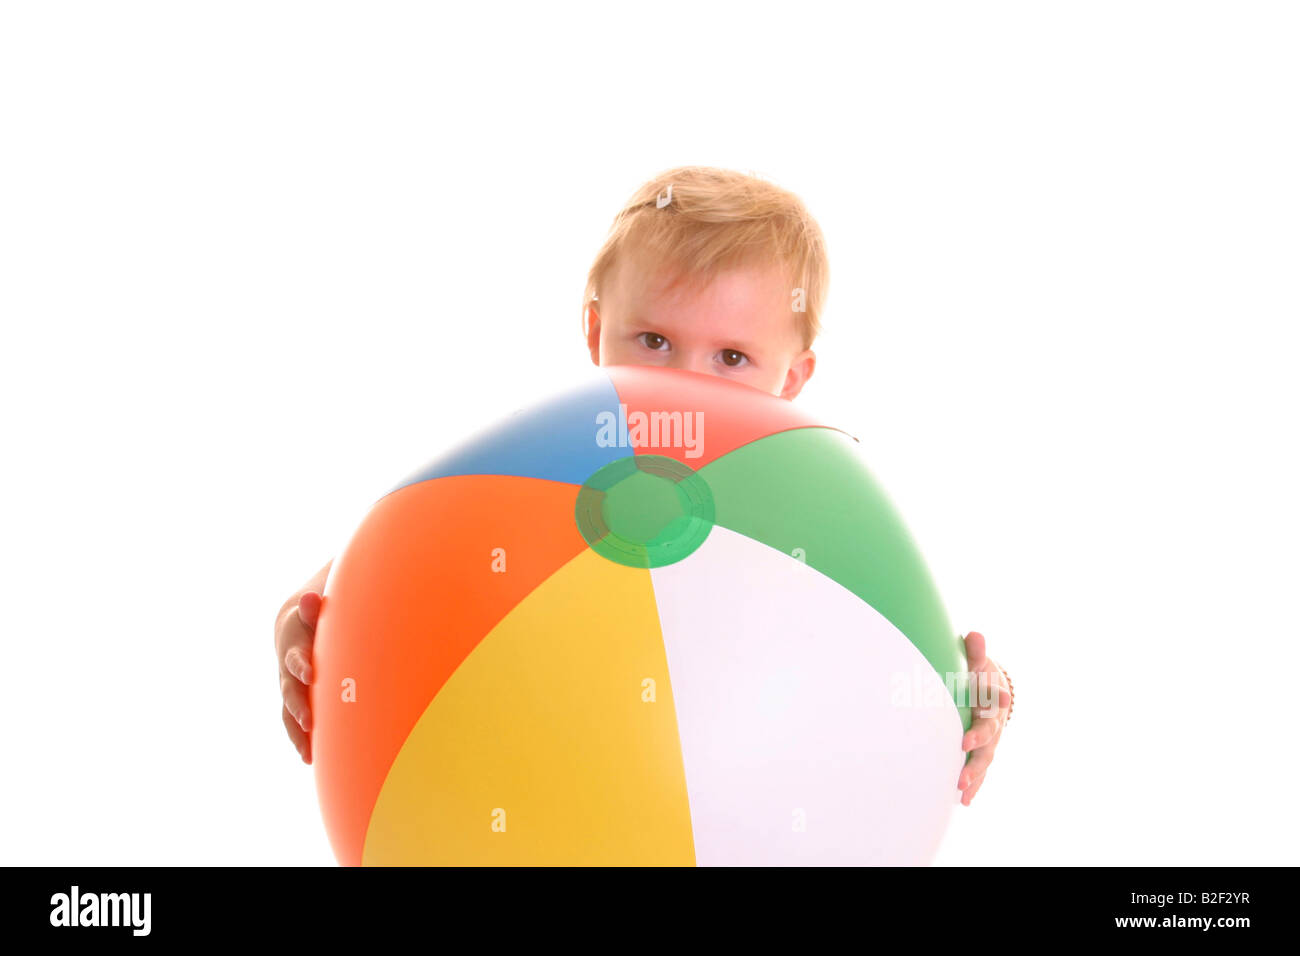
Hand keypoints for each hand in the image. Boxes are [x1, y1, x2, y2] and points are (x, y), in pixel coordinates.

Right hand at [275, 590, 319, 763]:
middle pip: (289, 692)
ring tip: (308, 754)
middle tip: (308, 721)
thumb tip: (311, 596)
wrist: (293, 630)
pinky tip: (311, 758)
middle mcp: (287, 673)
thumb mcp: (313, 610)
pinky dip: (301, 739)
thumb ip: (313, 607)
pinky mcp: (294, 701)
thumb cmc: (312, 620)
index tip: (310, 674)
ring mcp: (288, 689)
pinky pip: (293, 723)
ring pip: (288, 713)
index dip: (301, 665)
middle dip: (298, 706)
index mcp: (294, 648)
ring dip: (297, 732)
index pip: (295, 658)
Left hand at [958, 630, 1009, 805]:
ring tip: (961, 787)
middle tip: (965, 747)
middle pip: (990, 732)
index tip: (998, 698)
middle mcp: (995, 721)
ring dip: (974, 771)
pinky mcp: (984, 752)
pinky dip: (975, 784)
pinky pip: (981, 770)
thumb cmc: (978, 675)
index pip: (994, 696)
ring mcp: (991, 740)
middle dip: (979, 741)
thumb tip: (975, 634)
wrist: (993, 693)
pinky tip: (964, 800)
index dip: (995, 695)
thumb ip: (975, 652)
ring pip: (985, 757)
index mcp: (992, 697)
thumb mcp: (978, 662)